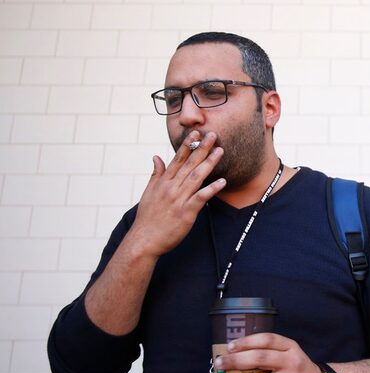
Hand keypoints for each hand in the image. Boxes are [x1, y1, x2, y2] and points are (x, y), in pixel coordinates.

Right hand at [129, 131, 224, 257]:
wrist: (144, 240)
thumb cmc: (148, 217)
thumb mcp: (149, 192)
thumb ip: (156, 174)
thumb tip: (156, 156)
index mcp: (163, 182)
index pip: (177, 159)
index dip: (188, 145)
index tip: (196, 133)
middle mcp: (171, 188)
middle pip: (189, 164)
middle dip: (202, 148)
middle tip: (212, 134)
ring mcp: (179, 199)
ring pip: (196, 177)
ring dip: (209, 163)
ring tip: (220, 151)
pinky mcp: (186, 212)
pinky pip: (201, 198)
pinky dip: (211, 189)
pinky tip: (222, 181)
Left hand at [213, 332, 320, 372]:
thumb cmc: (298, 370)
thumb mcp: (290, 354)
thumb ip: (270, 353)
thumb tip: (235, 357)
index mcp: (290, 347)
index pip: (267, 339)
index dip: (247, 341)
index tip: (229, 346)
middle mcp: (291, 362)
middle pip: (260, 358)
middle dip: (236, 361)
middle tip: (219, 364)